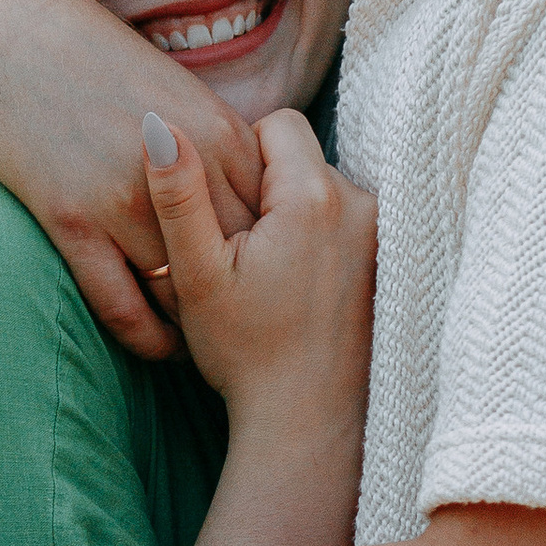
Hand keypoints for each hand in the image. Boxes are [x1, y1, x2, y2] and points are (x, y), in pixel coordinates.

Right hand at [0, 0, 265, 363]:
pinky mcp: (73, 221)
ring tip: (213, 348)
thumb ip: (223, 144)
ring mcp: (125, 198)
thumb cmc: (99, 65)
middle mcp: (184, 167)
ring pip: (183, 293)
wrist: (6, 43)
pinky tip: (160, 346)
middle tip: (256, 330)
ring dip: (200, 327)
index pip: (273, 214)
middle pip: (238, 258)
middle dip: (249, 298)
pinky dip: (148, 338)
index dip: (278, 256)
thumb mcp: (177, 93)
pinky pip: (122, 307)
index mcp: (219, 132)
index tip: (281, 284)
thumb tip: (263, 190)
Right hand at [139, 108, 376, 428]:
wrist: (305, 421)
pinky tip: (295, 285)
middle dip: (267, 188)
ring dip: (292, 213)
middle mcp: (361, 205)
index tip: (225, 213)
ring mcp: (381, 233)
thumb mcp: (196, 273)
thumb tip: (158, 126)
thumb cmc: (246, 352)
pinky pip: (344, 218)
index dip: (240, 157)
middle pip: (302, 157)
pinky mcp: (387, 259)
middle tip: (241, 249)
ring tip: (268, 272)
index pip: (277, 124)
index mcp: (315, 198)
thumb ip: (178, 195)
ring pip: (321, 188)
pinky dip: (316, 237)